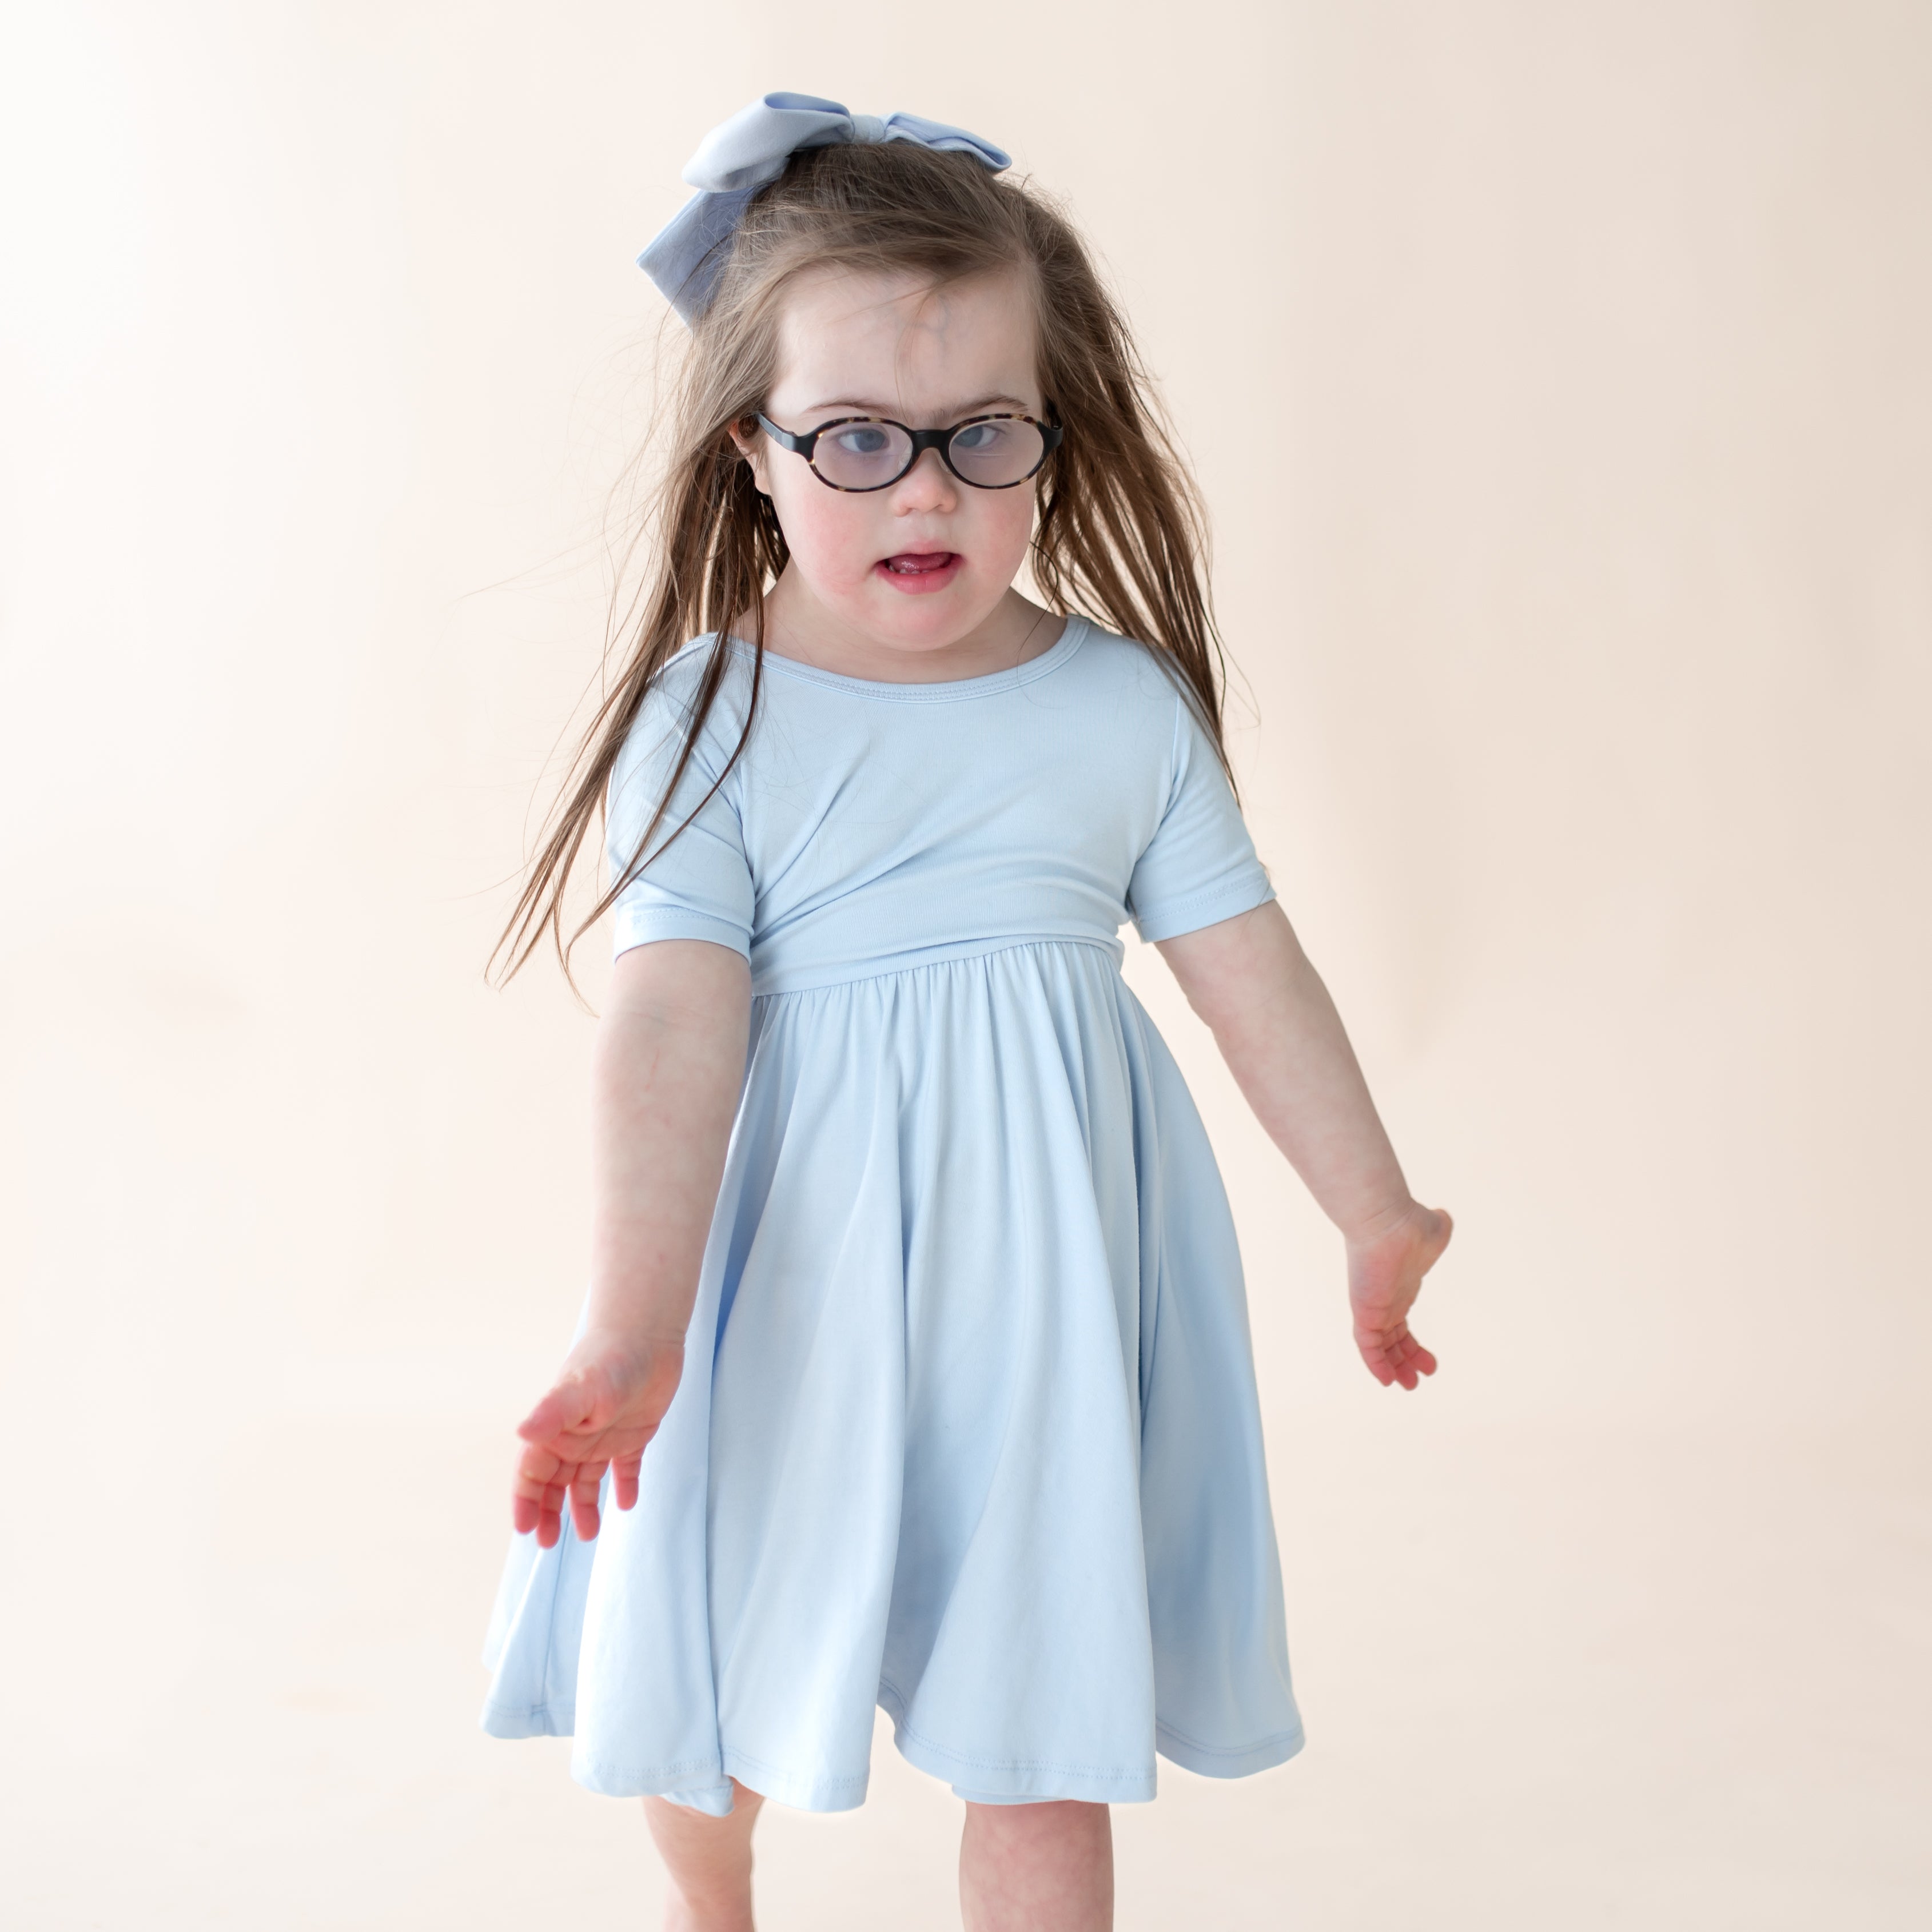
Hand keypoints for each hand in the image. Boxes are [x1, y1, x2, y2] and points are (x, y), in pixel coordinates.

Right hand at [511, 1332, 686, 1547]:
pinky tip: (627, 1504)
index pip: (532, 1472)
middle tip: (548, 1542)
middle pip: (553, 1483)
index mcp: (556, 1429)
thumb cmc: (611, 1357)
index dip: (525, 1500)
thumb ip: (554, 1411)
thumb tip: (521, 1431)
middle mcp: (575, 1436)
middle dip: (547, 1512)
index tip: (525, 1530)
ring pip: (586, 1481)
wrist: (649, 1334)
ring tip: (588, 1534)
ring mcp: (603, 1436)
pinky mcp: (633, 1434)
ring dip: (584, 1507)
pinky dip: (624, 1487)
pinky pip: (625, 1469)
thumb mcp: (582, 1388)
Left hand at [1347, 1203, 1451, 1389]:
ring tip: (1409, 1385)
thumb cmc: (1411, 1224)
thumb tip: (1441, 1219)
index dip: (1412, 1346)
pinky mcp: (1364, 1311)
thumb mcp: (1435, 1231)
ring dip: (1393, 1368)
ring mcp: (1373, 1307)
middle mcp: (1384, 1300)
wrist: (1389, 1221)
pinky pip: (1367, 1346)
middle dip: (1404, 1360)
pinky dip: (1376, 1364)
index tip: (1430, 1363)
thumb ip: (1439, 1229)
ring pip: (1379, 1346)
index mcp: (1400, 1288)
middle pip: (1391, 1338)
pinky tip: (1388, 1380)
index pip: (1400, 1324)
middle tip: (1419, 1378)